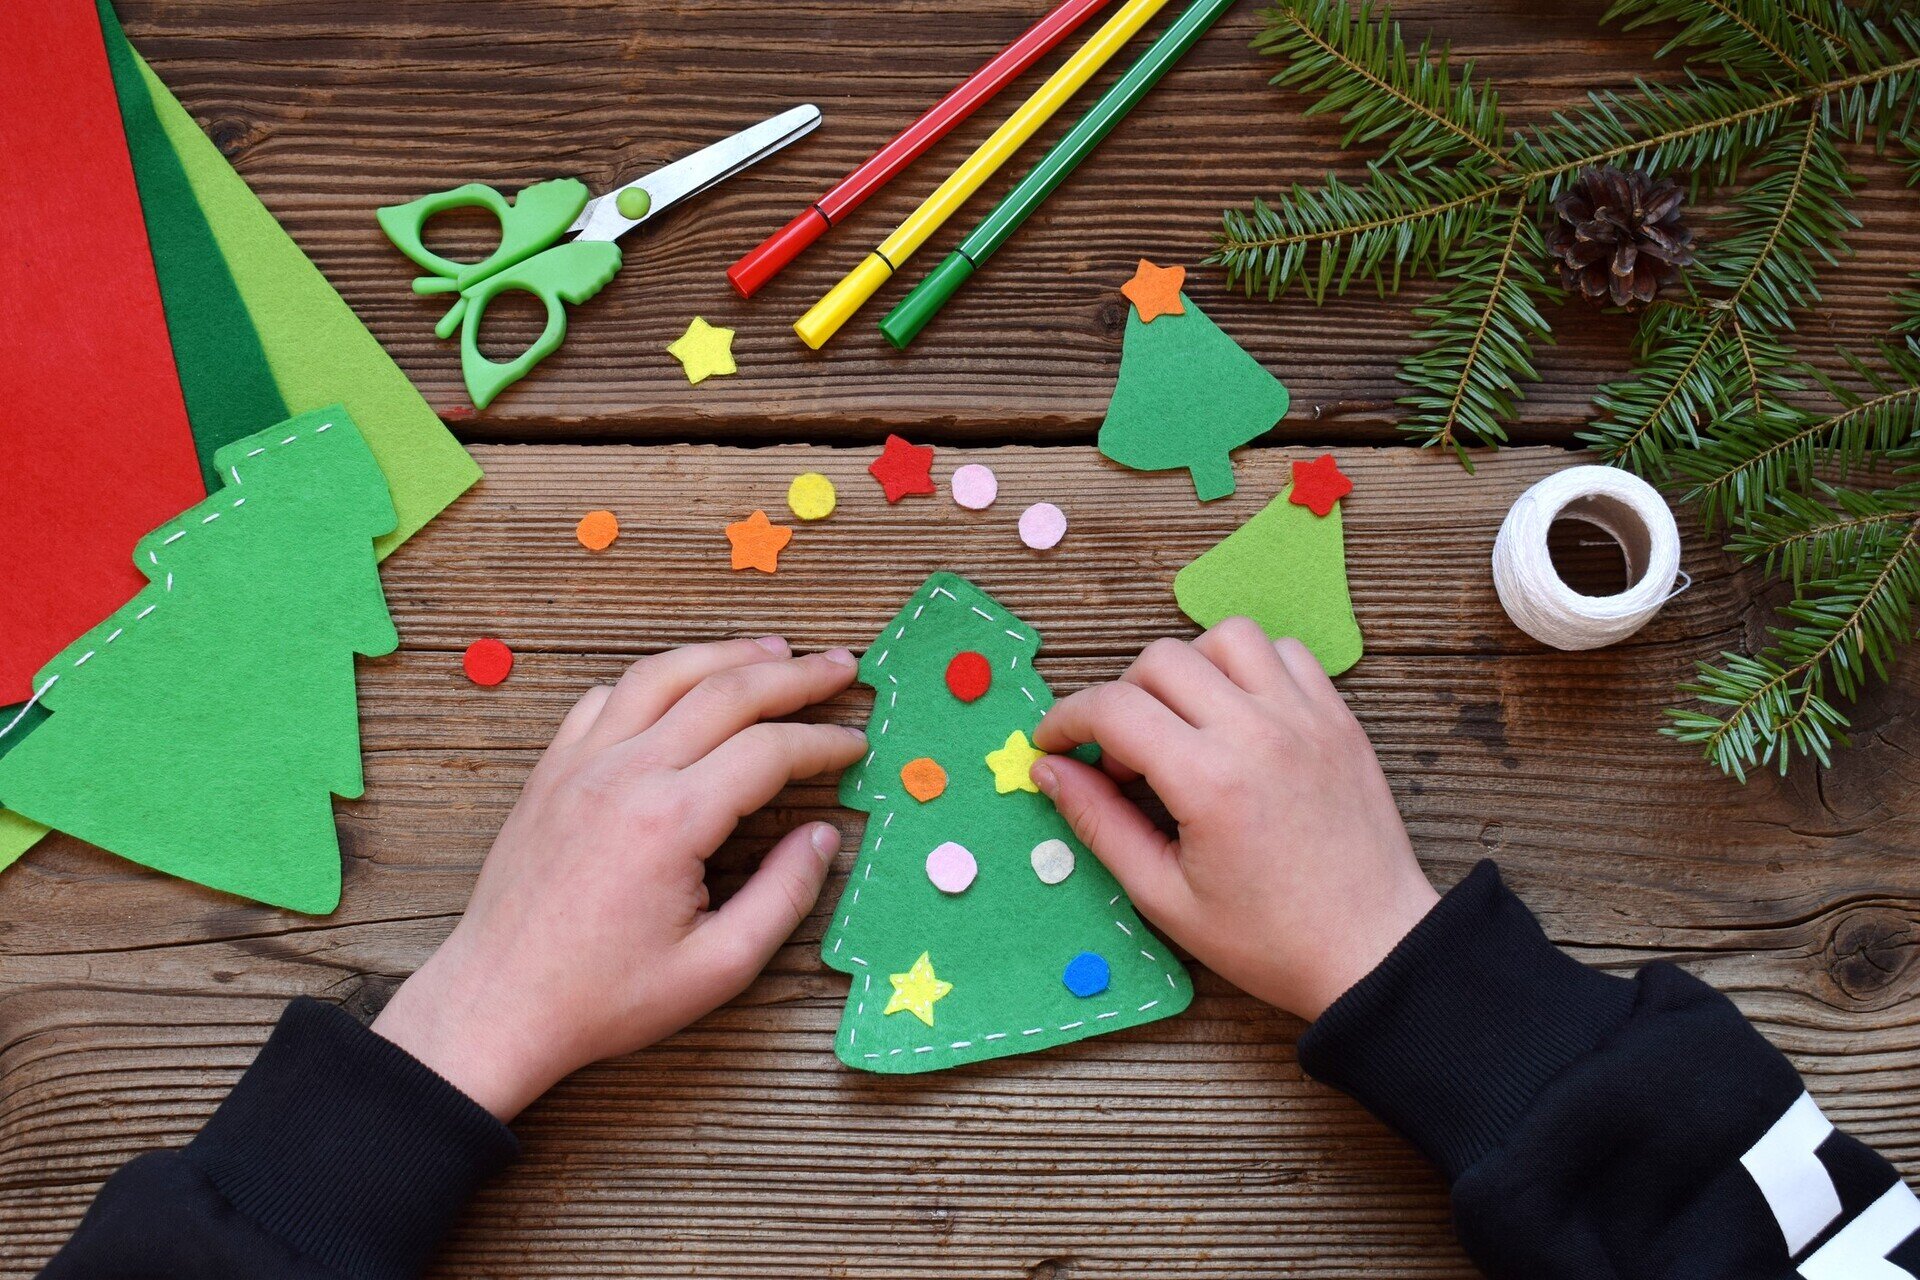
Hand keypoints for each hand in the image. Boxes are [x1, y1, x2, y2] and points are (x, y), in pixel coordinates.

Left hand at [372, 636, 865, 1119]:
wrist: (496, 1005)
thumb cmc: (604, 998)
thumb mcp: (717, 968)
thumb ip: (782, 896)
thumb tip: (824, 837)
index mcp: (671, 821)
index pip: (769, 751)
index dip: (823, 742)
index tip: (856, 744)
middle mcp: (625, 775)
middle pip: (725, 692)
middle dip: (794, 675)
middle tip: (840, 666)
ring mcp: (580, 765)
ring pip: (662, 675)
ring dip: (724, 654)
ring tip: (773, 649)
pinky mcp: (550, 772)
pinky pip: (605, 698)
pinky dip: (653, 679)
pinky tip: (680, 685)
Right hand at [1030, 619, 1436, 1022]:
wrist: (1373, 950)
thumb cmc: (1270, 940)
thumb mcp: (1164, 897)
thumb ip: (1099, 824)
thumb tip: (1049, 770)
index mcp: (1210, 781)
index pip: (1114, 708)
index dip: (1065, 719)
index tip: (1053, 744)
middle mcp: (1259, 733)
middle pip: (1161, 659)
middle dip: (1121, 698)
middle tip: (1122, 757)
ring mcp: (1306, 718)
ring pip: (1226, 638)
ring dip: (1188, 668)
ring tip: (1182, 724)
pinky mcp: (1339, 719)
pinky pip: (1286, 652)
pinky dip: (1250, 668)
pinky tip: (1238, 717)